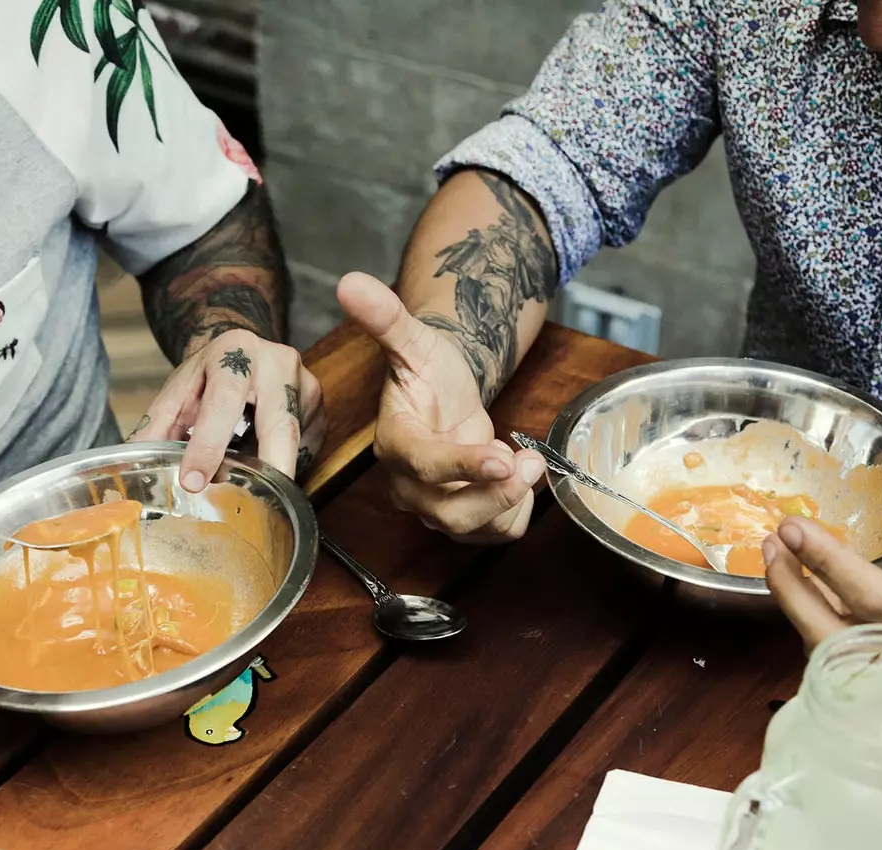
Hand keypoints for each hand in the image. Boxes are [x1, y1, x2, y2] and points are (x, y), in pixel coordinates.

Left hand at [129, 329, 325, 489]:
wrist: (243, 348)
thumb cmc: (210, 373)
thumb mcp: (180, 389)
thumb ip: (158, 425)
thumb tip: (133, 463)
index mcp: (235, 351)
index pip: (224, 401)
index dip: (209, 443)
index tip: (193, 480)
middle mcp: (278, 363)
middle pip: (279, 426)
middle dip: (269, 468)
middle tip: (257, 504)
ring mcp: (306, 385)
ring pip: (293, 444)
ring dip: (271, 471)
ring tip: (251, 486)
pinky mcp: (320, 410)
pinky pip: (303, 451)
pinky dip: (282, 465)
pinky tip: (264, 462)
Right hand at [337, 271, 543, 541]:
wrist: (446, 398)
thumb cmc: (431, 374)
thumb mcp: (415, 342)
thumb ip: (386, 318)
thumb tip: (350, 283)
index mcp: (396, 443)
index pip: (423, 464)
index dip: (462, 465)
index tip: (501, 454)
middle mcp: (409, 485)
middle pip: (449, 512)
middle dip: (497, 493)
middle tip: (531, 460)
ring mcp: (434, 508)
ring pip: (475, 529)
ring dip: (512, 502)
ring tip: (531, 462)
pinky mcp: (461, 521)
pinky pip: (496, 534)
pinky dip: (517, 513)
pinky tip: (519, 477)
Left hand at [762, 431, 881, 688]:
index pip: (879, 601)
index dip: (831, 567)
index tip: (794, 529)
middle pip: (840, 639)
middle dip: (795, 594)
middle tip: (770, 543)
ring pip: (838, 655)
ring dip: (800, 610)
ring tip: (776, 559)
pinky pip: (851, 660)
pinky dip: (820, 626)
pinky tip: (804, 590)